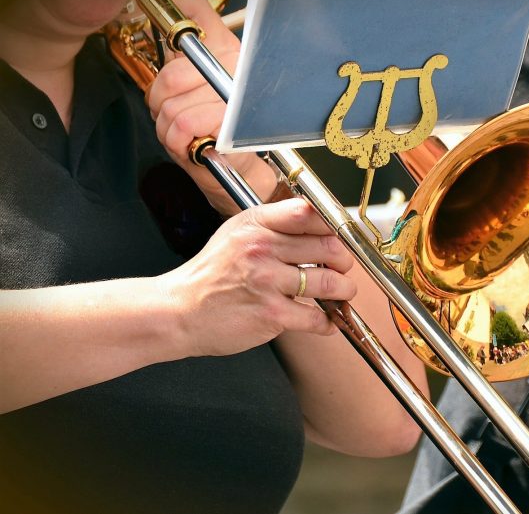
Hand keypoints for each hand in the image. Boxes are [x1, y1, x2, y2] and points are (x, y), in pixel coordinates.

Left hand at [146, 0, 273, 213]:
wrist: (241, 176)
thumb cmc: (216, 128)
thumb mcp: (194, 76)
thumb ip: (186, 25)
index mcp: (233, 54)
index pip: (199, 19)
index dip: (178, 22)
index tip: (161, 23)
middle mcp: (241, 77)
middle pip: (173, 76)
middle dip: (161, 101)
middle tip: (176, 113)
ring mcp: (240, 108)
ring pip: (173, 108)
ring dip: (169, 129)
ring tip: (188, 134)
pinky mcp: (234, 138)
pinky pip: (183, 130)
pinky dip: (178, 145)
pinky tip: (194, 147)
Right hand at [160, 199, 356, 356]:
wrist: (178, 311)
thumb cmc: (211, 273)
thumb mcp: (237, 232)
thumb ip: (273, 223)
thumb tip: (315, 219)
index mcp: (256, 225)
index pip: (309, 212)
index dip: (333, 224)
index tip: (340, 236)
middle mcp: (262, 249)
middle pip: (329, 247)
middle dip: (344, 260)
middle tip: (342, 267)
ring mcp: (267, 282)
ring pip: (330, 282)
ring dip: (344, 290)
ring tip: (341, 292)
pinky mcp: (271, 314)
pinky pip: (317, 317)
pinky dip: (328, 321)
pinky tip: (326, 320)